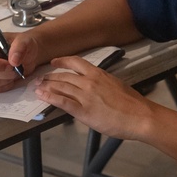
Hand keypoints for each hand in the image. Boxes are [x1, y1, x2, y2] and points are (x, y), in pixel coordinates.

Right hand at [0, 31, 37, 92]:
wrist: (28, 53)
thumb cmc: (24, 44)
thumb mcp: (26, 40)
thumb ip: (20, 47)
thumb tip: (13, 60)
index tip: (11, 64)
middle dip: (6, 72)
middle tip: (16, 67)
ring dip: (8, 79)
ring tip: (15, 70)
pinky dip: (7, 85)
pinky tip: (11, 77)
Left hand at [34, 56, 153, 139]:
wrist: (140, 116)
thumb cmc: (132, 104)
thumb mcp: (116, 86)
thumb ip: (102, 84)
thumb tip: (95, 88)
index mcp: (99, 74)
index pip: (76, 62)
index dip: (62, 61)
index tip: (54, 62)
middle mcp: (90, 82)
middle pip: (64, 76)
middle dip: (49, 77)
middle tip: (39, 79)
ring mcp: (86, 96)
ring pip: (60, 87)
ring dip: (46, 87)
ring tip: (36, 87)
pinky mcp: (84, 111)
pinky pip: (62, 102)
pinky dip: (50, 98)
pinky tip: (42, 97)